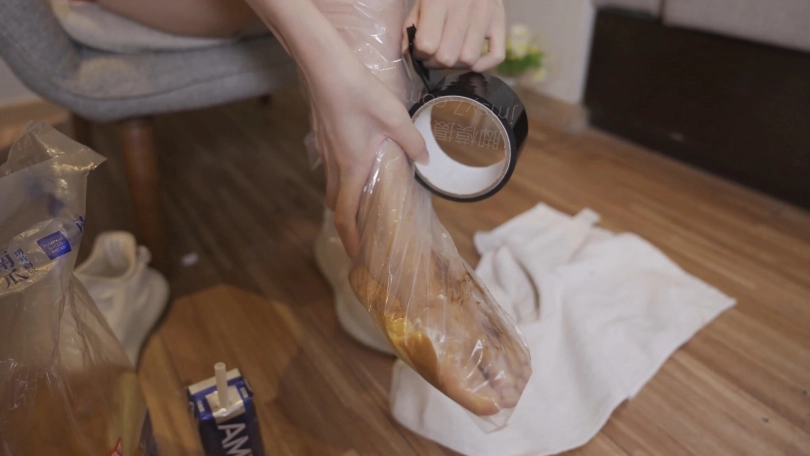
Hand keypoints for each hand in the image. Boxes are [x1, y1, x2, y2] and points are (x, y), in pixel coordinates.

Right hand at [307, 66, 428, 257]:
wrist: (326, 67)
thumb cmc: (360, 92)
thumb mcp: (395, 118)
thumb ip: (413, 142)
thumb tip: (426, 160)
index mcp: (352, 168)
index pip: (347, 215)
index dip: (351, 239)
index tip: (358, 255)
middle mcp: (335, 166)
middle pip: (337, 205)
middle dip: (349, 223)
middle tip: (366, 232)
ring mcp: (326, 152)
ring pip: (333, 187)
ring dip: (346, 200)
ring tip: (364, 203)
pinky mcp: (323, 139)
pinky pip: (332, 170)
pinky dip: (342, 180)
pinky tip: (358, 168)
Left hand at [404, 0, 505, 71]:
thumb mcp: (421, 1)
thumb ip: (411, 26)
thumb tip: (409, 54)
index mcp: (439, 0)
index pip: (427, 45)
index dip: (419, 53)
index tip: (420, 49)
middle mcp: (465, 7)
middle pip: (448, 57)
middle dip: (436, 62)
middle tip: (434, 55)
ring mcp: (486, 14)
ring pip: (469, 59)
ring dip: (457, 65)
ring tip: (451, 54)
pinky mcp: (500, 20)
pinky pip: (496, 56)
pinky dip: (483, 65)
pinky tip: (471, 60)